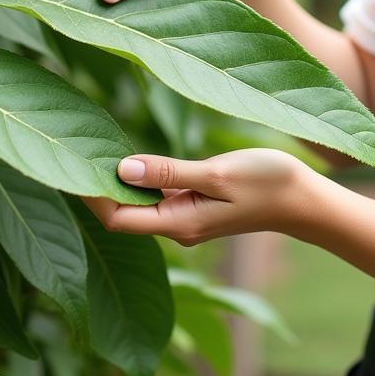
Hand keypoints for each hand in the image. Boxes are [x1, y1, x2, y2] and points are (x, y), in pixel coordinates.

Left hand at [83, 148, 311, 245]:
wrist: (304, 199)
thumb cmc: (267, 183)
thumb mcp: (217, 173)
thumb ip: (169, 172)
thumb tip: (122, 169)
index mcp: (179, 224)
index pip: (116, 218)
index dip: (89, 195)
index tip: (70, 164)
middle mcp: (175, 226)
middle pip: (120, 213)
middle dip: (94, 187)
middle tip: (71, 150)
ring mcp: (183, 216)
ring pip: (135, 204)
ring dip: (113, 182)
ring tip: (89, 148)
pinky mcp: (193, 204)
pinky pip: (153, 195)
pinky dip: (137, 178)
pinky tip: (125, 157)